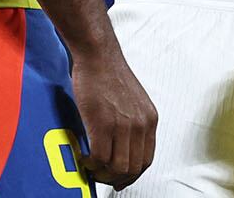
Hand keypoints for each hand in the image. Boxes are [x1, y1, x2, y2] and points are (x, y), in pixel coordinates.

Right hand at [69, 46, 156, 187]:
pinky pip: (99, 158)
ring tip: (91, 166)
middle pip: (133, 168)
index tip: (120, 178)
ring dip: (102, 173)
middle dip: (116, 178)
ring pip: (117, 167)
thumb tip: (122, 146)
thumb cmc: (109, 74)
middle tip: (101, 176)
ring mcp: (123, 125)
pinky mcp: (103, 123)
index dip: (132, 174)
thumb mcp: (132, 101)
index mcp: (149, 119)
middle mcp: (141, 124)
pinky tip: (84, 157)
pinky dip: (90, 164)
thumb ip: (132, 122)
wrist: (98, 55)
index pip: (146, 159)